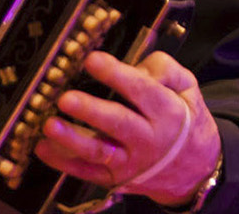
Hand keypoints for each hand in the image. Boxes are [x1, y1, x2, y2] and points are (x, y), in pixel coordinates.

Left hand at [35, 50, 220, 205]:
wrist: (194, 168)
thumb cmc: (183, 120)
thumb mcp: (188, 87)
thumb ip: (165, 70)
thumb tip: (134, 66)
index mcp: (167, 111)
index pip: (141, 90)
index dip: (116, 75)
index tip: (92, 60)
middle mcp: (148, 139)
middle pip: (118, 123)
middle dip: (90, 110)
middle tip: (66, 98)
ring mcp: (130, 161)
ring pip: (99, 151)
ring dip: (71, 139)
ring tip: (49, 125)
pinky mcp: (115, 178)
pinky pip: (87, 172)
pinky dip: (64, 163)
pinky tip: (44, 149)